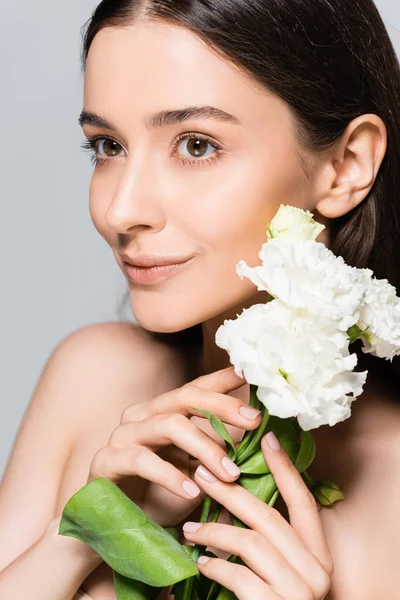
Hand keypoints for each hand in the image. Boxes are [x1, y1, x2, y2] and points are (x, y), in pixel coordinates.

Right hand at [86, 366, 261, 526]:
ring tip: (230, 474)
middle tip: (254, 421)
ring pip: (169, 425)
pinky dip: (171, 475)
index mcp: (162, 412)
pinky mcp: (105, 460)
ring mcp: (122, 435)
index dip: (224, 380)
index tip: (253, 374)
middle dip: (222, 407)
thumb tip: (258, 438)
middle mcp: (142, 415)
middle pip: (185, 397)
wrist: (111, 530)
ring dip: (205, 448)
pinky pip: (142, 460)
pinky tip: (193, 491)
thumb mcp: (195, 472)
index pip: (196, 388)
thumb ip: (217, 453)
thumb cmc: (158, 498)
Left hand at [182, 432, 333, 599]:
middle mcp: (316, 570)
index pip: (303, 501)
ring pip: (250, 542)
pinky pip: (238, 576)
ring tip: (189, 530)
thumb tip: (236, 496)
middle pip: (268, 516)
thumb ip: (268, 539)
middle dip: (230, 492)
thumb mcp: (283, 570)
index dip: (286, 468)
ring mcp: (298, 591)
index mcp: (319, 555)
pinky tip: (199, 564)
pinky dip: (215, 566)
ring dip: (214, 531)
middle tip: (201, 474)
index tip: (267, 438)